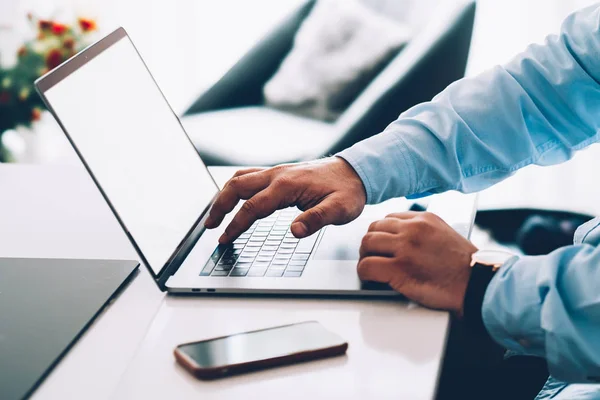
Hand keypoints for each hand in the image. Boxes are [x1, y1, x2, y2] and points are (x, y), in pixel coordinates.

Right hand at [204, 157, 366, 242]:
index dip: (235, 224)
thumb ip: (316, 219)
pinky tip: (232, 198)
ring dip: (223, 195)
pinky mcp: (279, 173)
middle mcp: (277, 174)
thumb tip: (295, 231)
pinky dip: (234, 187)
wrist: (356, 171)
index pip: (252, 207)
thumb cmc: (348, 191)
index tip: (224, 239)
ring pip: (239, 178)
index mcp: (288, 185)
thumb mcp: (340, 210)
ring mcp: (277, 171)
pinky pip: (249, 176)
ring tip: (214, 214)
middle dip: (219, 206)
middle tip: (210, 226)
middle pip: (236, 187)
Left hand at [358, 211, 476, 316]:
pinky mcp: (398, 269)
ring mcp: (404, 248)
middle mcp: (412, 229)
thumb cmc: (465, 267)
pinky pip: (367, 266)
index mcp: (424, 219)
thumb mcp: (445, 235)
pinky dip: (365, 273)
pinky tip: (371, 278)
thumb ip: (423, 231)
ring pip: (367, 244)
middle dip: (371, 243)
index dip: (382, 233)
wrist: (477, 286)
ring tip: (371, 266)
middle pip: (374, 228)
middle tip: (372, 255)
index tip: (382, 244)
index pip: (389, 218)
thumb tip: (403, 237)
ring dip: (366, 256)